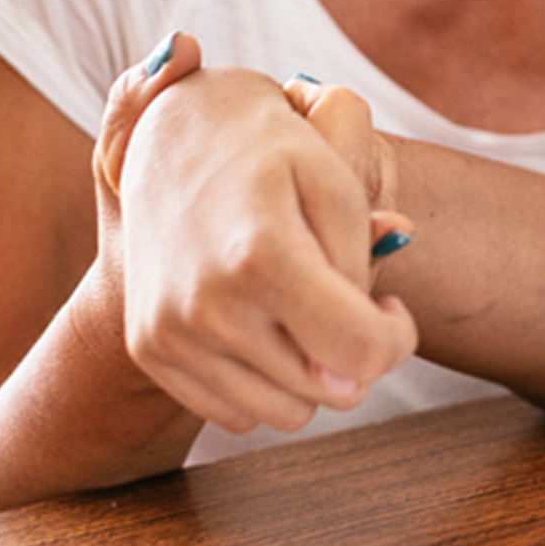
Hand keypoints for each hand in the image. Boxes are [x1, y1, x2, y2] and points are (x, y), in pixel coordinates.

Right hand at [118, 64, 418, 434]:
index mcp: (263, 256)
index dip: (395, 340)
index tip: (392, 308)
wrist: (174, 132)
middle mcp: (208, 306)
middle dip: (355, 354)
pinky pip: (235, 411)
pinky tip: (265, 320)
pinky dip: (263, 380)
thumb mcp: (336, 179)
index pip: (359, 351)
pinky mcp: (149, 349)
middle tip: (350, 298)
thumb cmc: (272, 151)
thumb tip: (370, 352)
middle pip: (325, 392)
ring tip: (308, 308)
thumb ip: (362, 262)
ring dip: (311, 374)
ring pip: (283, 413)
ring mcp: (170, 333)